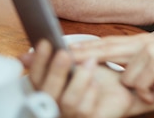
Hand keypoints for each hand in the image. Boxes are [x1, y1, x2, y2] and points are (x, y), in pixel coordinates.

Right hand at [21, 40, 135, 117]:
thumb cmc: (101, 76)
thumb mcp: (78, 61)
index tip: (45, 43)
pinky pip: (85, 110)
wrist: (126, 88)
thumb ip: (57, 57)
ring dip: (79, 79)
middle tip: (65, 54)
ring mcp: (72, 114)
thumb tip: (27, 54)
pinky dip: (90, 92)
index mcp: (51, 89)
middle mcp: (57, 105)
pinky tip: (97, 82)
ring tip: (91, 61)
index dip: (38, 62)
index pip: (35, 79)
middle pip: (47, 93)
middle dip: (55, 71)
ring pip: (68, 102)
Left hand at [71, 34, 153, 103]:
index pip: (107, 43)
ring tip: (152, 89)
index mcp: (140, 41)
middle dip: (84, 56)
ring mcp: (150, 53)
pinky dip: (148, 93)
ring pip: (127, 77)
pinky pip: (141, 85)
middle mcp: (142, 44)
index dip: (86, 46)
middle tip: (64, 58)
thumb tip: (117, 71)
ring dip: (138, 89)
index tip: (64, 49)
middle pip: (106, 50)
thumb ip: (135, 61)